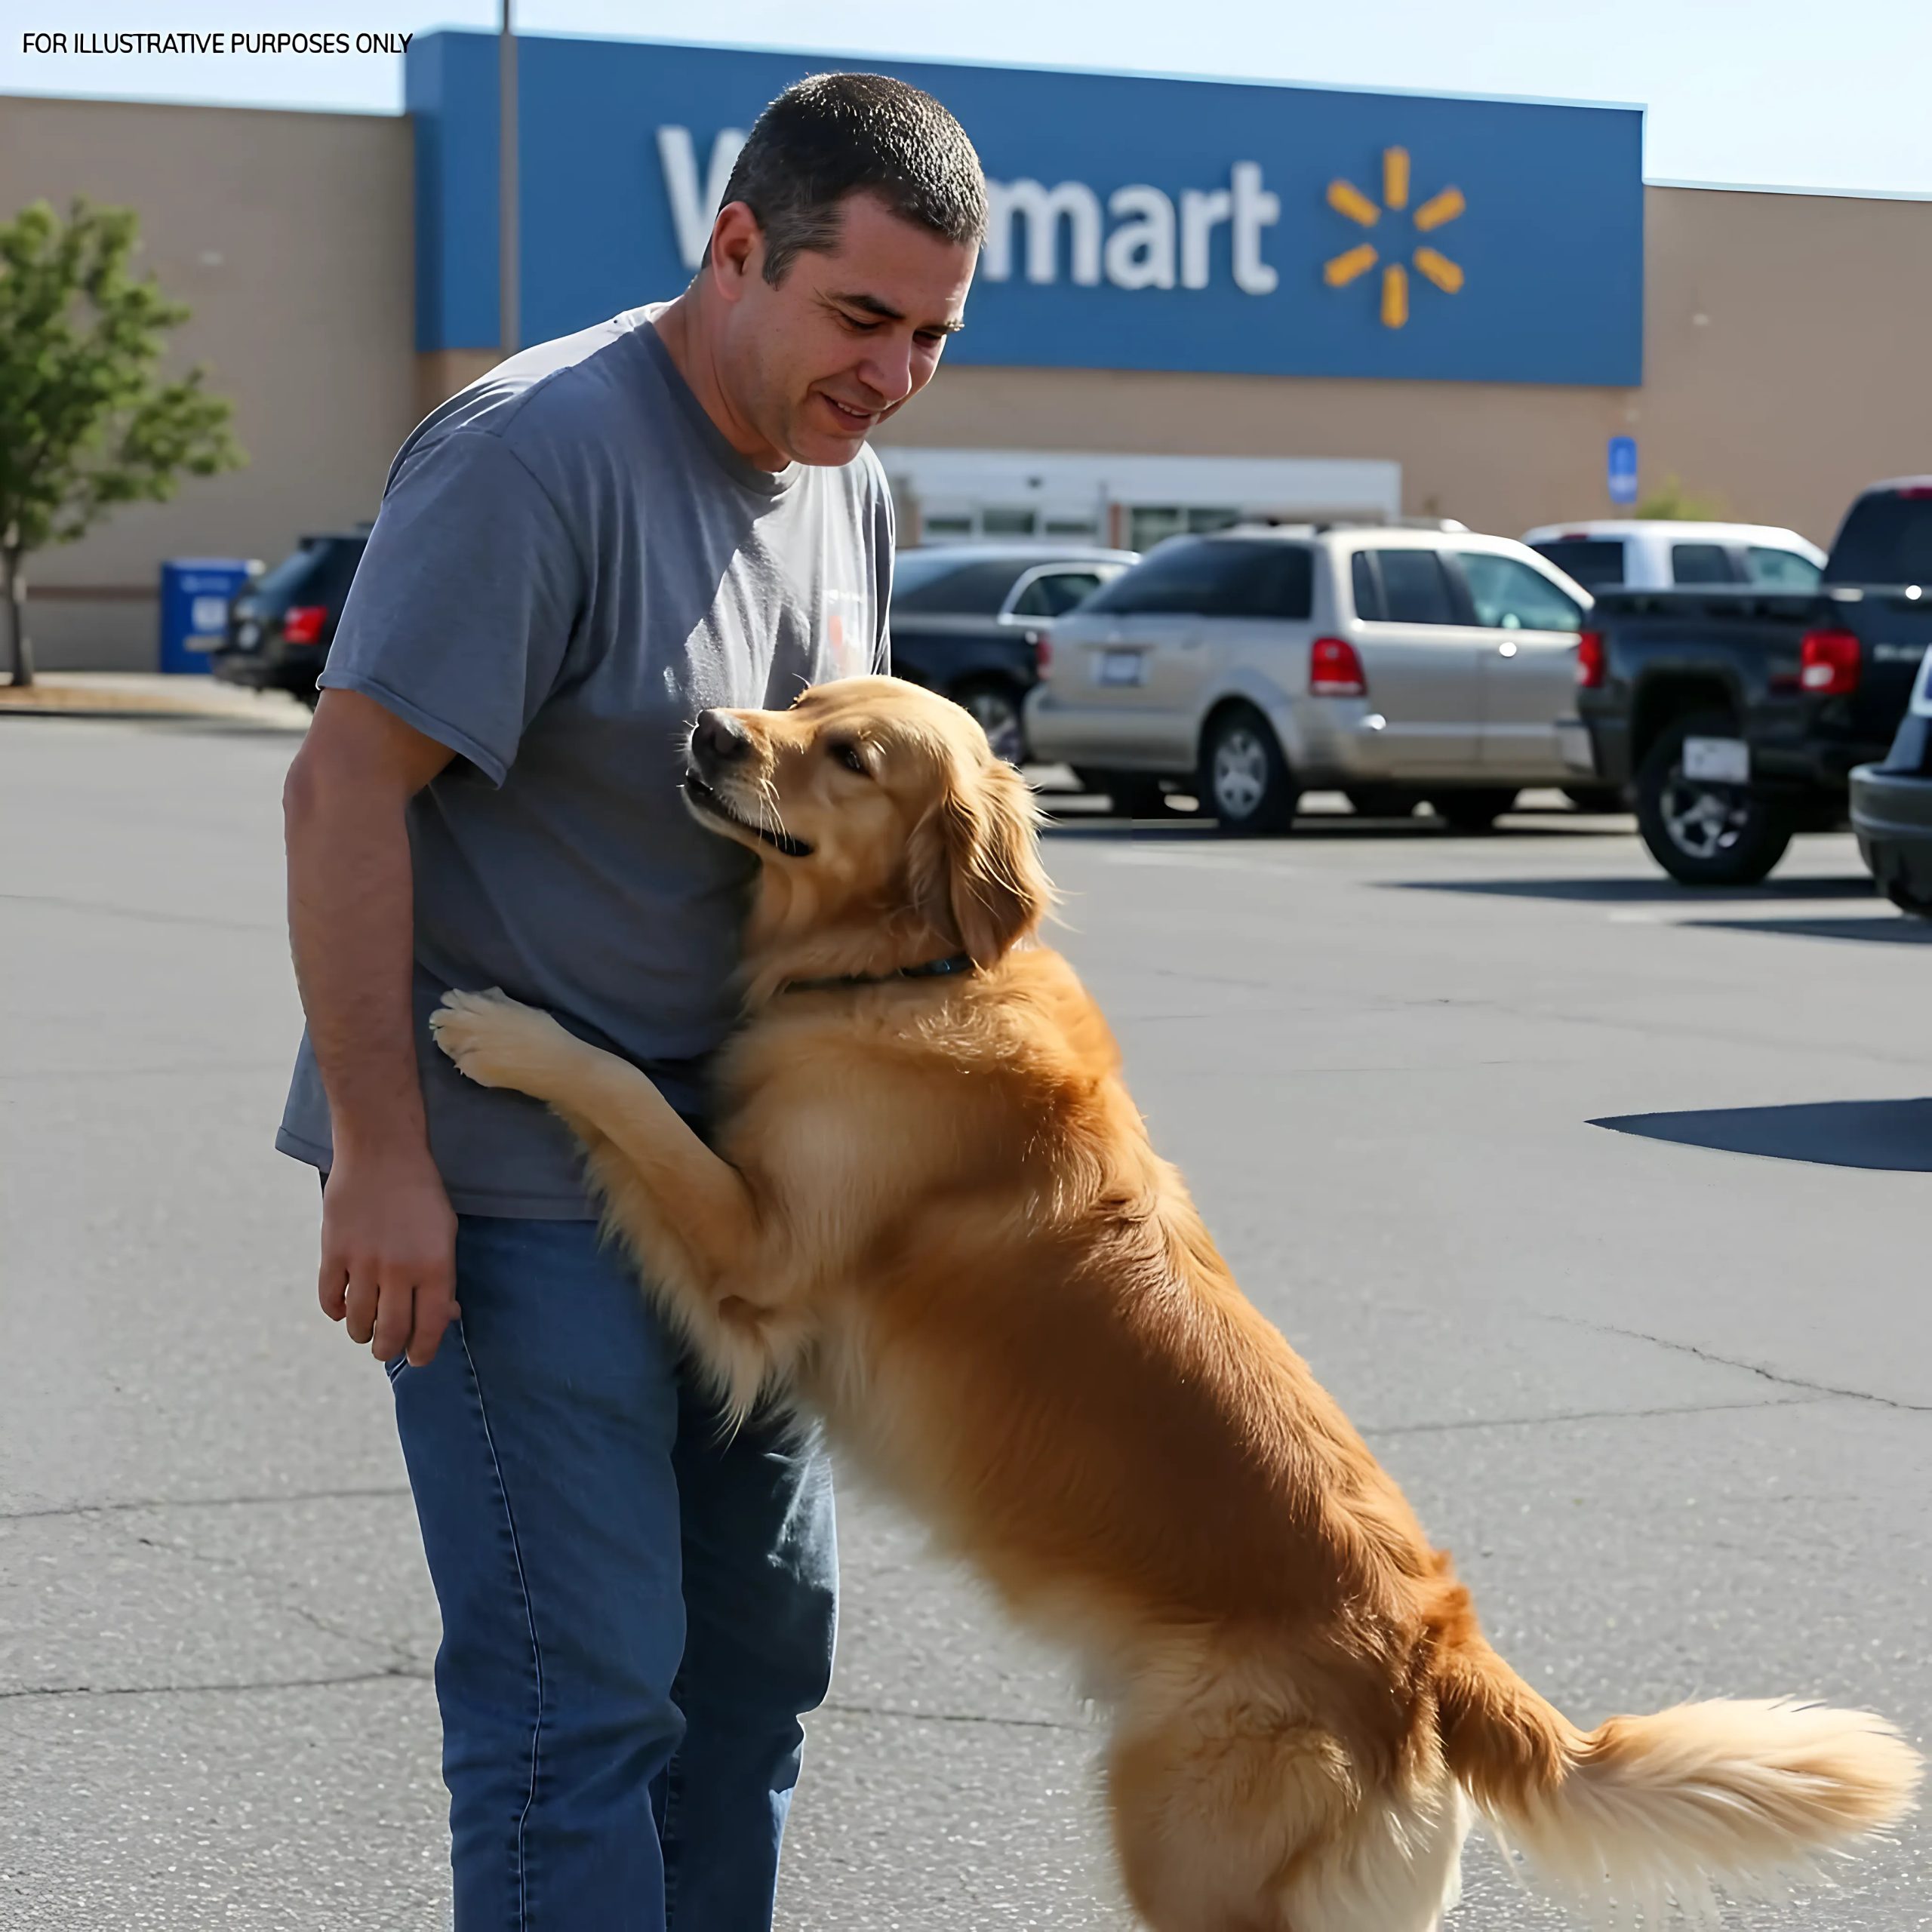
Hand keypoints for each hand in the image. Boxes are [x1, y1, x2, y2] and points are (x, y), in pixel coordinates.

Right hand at [318, 1147, 459, 1366]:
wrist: (382, 1153)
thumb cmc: (421, 1194)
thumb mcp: (445, 1234)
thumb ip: (443, 1277)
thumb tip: (444, 1316)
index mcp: (436, 1267)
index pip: (430, 1326)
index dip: (423, 1351)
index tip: (417, 1359)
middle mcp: (400, 1270)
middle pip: (391, 1332)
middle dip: (389, 1350)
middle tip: (387, 1350)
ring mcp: (363, 1263)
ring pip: (358, 1322)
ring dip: (362, 1333)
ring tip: (366, 1332)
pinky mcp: (332, 1253)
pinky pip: (329, 1299)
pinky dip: (335, 1311)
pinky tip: (342, 1309)